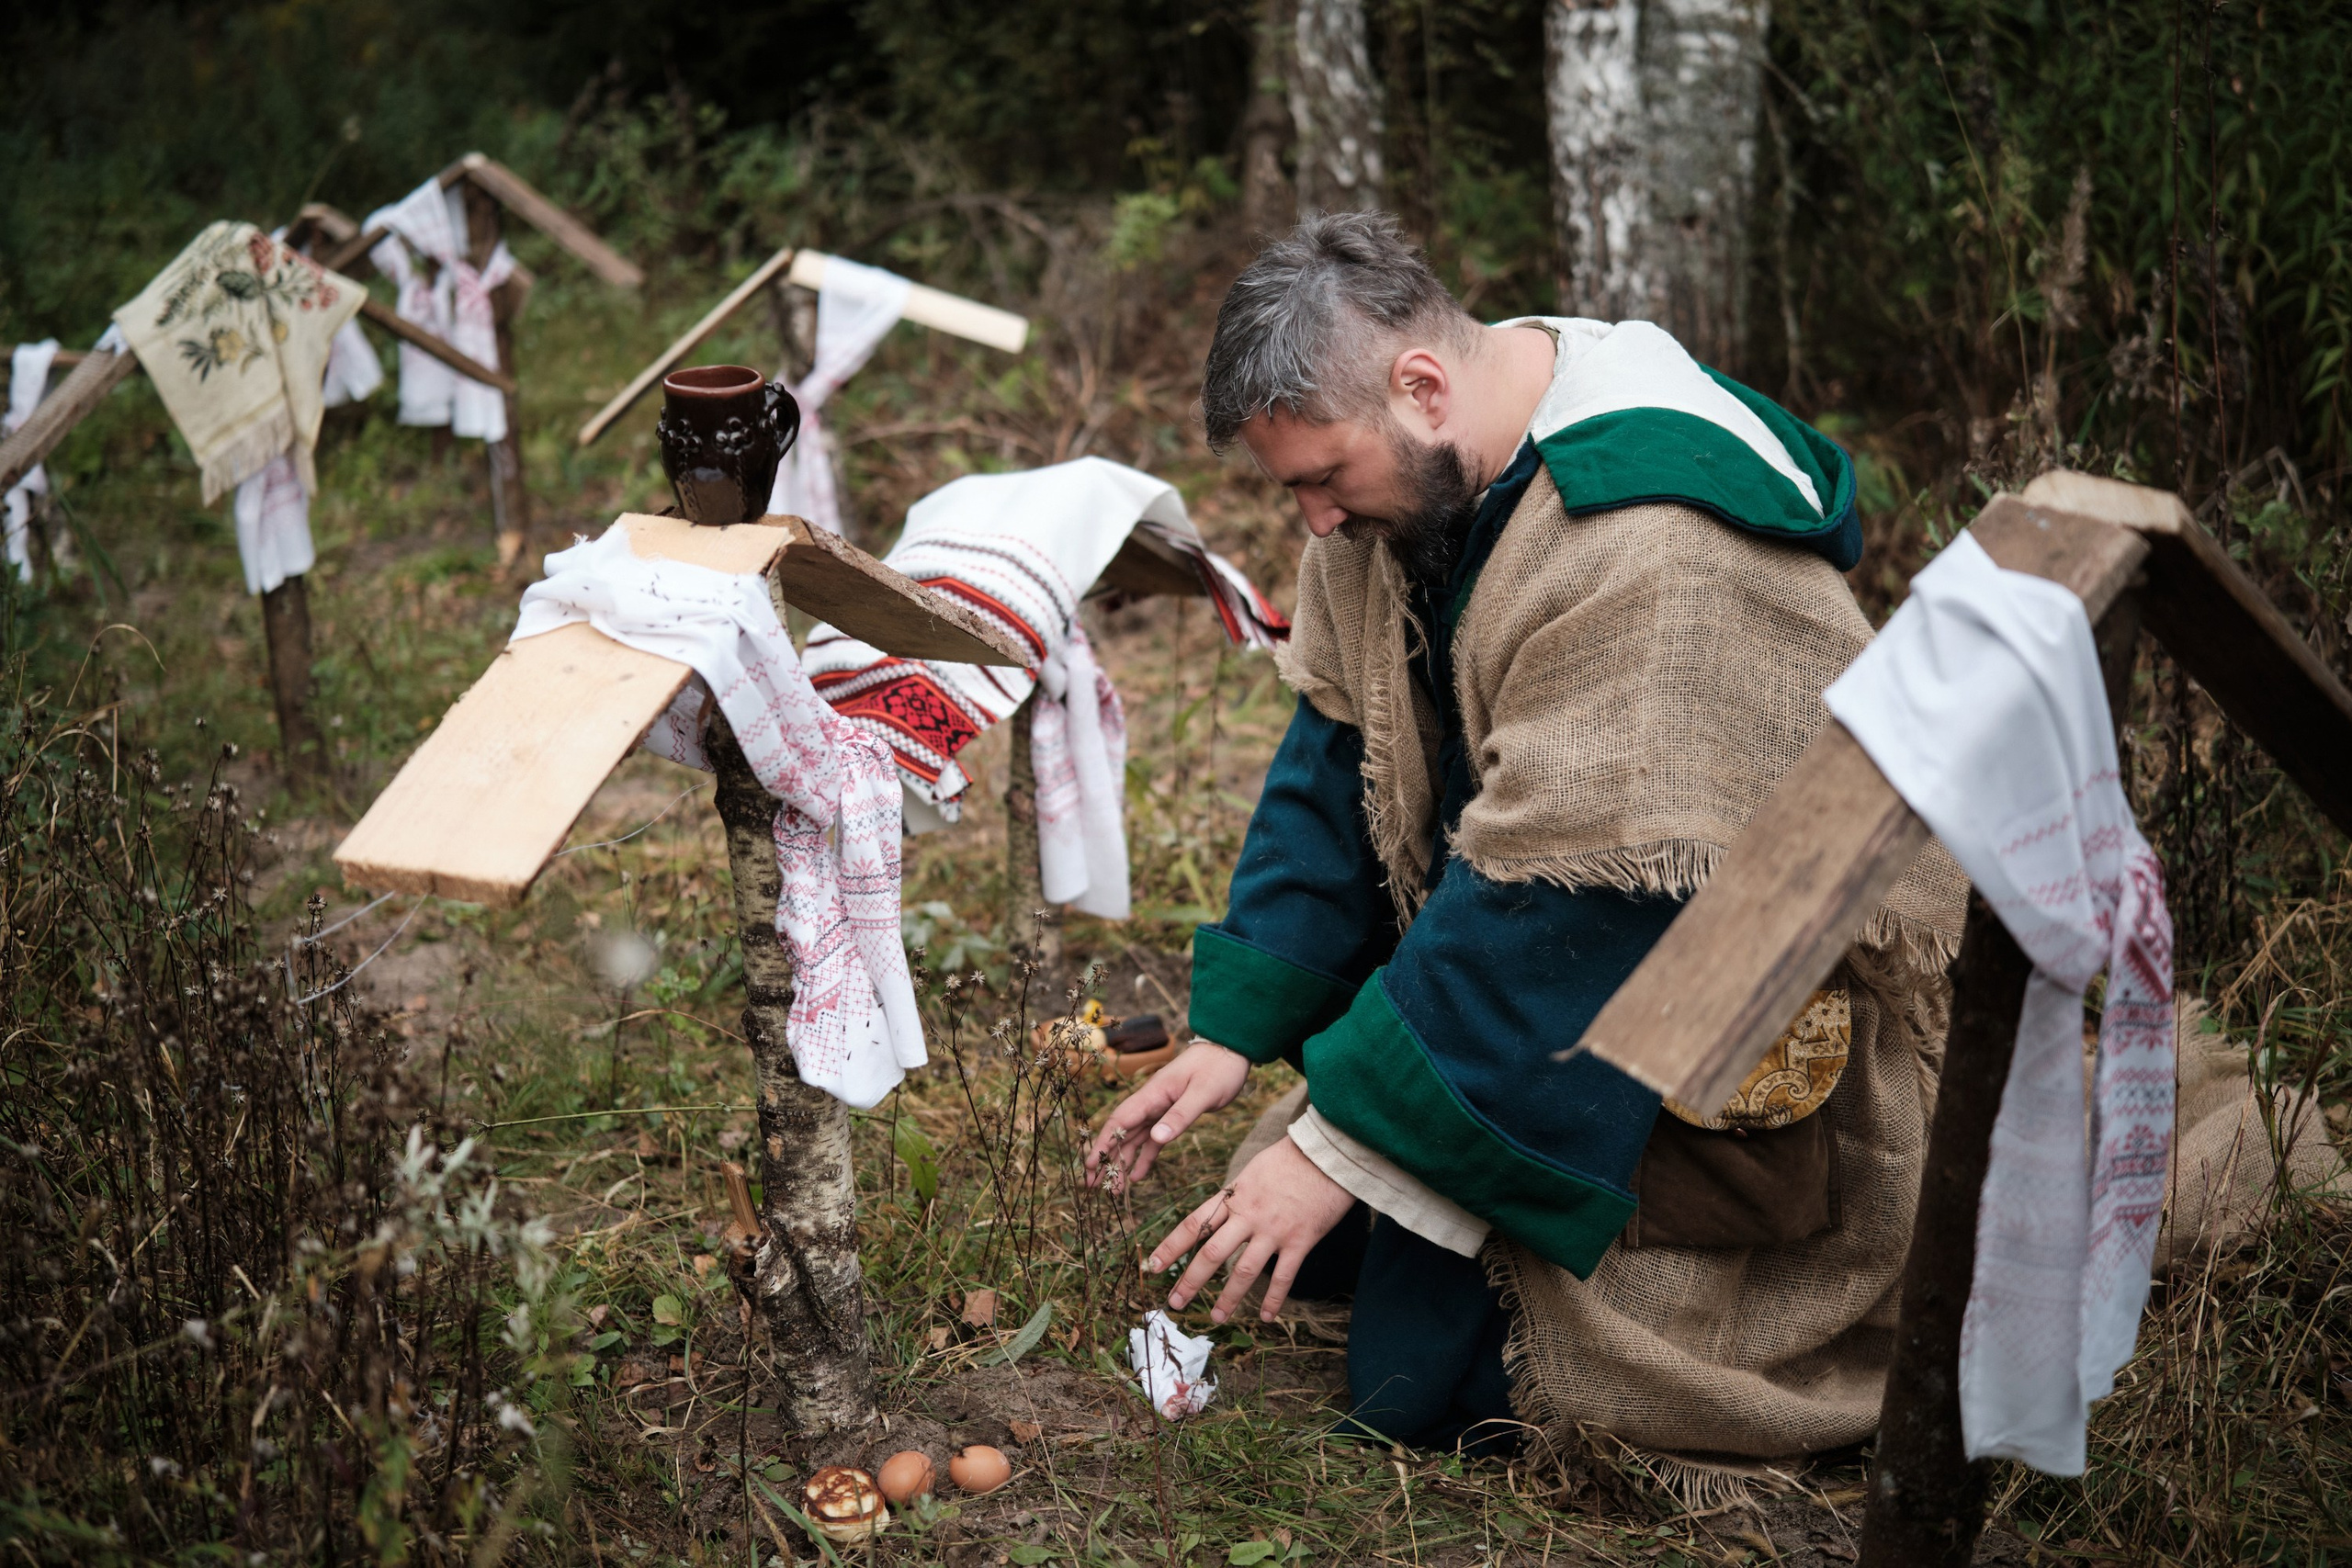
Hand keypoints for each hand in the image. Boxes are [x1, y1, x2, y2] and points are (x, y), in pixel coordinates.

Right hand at [1085, 1041, 1251, 1188]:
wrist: (1230, 1051)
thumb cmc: (1218, 1068)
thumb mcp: (1203, 1093)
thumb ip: (1180, 1115)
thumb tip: (1156, 1138)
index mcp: (1152, 1095)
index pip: (1120, 1121)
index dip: (1103, 1144)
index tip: (1090, 1165)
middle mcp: (1150, 1103)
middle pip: (1121, 1133)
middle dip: (1106, 1159)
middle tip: (1091, 1185)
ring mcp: (1159, 1109)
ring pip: (1134, 1140)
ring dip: (1122, 1163)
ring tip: (1112, 1190)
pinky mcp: (1172, 1115)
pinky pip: (1152, 1140)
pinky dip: (1144, 1158)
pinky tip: (1137, 1176)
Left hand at [1145, 1136, 1355, 1323]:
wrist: (1327, 1153)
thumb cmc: (1290, 1157)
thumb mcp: (1253, 1169)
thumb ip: (1236, 1194)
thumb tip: (1221, 1210)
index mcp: (1233, 1196)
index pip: (1194, 1223)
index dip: (1171, 1246)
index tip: (1152, 1265)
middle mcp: (1248, 1215)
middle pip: (1212, 1253)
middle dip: (1190, 1280)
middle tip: (1175, 1302)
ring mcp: (1274, 1230)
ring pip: (1244, 1271)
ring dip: (1228, 1298)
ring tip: (1216, 1317)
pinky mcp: (1300, 1240)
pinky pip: (1283, 1276)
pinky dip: (1273, 1299)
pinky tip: (1266, 1317)